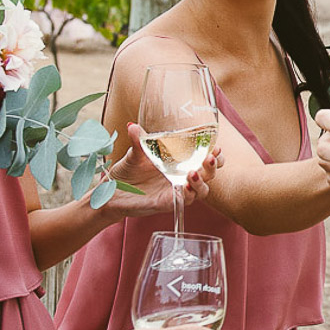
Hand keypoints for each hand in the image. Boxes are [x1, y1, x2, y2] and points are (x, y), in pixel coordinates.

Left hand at [100, 121, 220, 217]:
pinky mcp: (168, 203)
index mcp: (180, 164)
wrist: (112, 191)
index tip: (216, 147)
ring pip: (202, 191)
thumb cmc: (128, 172)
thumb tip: (133, 126)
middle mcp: (182, 178)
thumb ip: (138, 140)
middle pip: (209, 175)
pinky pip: (184, 202)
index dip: (216, 156)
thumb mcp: (135, 154)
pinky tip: (185, 187)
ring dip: (201, 182)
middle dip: (213, 167)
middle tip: (210, 158)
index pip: (206, 161)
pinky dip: (188, 195)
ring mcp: (177, 192)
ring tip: (193, 173)